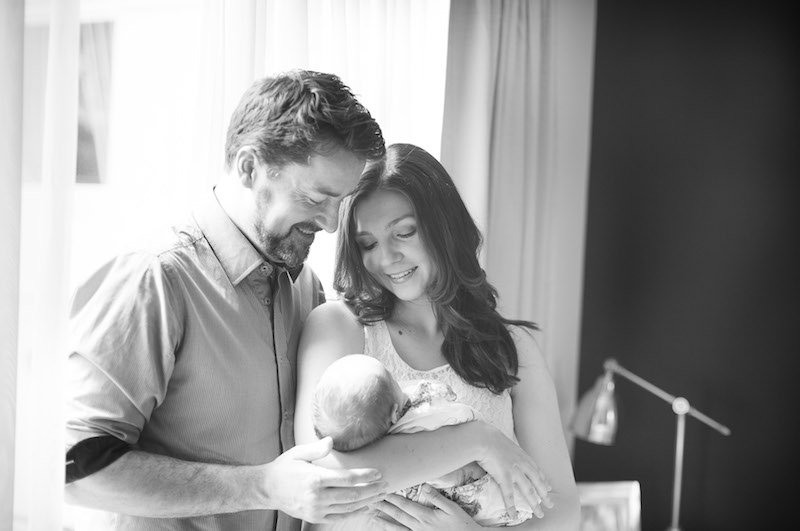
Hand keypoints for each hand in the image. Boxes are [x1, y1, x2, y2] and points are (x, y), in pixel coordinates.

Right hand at [263, 437, 387, 522]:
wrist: (267, 489)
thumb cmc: (284, 468)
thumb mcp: (298, 453)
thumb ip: (316, 448)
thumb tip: (331, 440)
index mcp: (315, 479)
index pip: (347, 479)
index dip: (365, 476)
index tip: (379, 473)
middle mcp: (317, 497)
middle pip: (352, 495)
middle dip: (372, 490)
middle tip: (386, 484)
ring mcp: (316, 509)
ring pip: (349, 507)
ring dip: (367, 501)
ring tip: (381, 494)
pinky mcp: (315, 517)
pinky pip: (340, 517)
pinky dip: (355, 512)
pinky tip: (366, 506)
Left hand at [372, 486, 482, 529]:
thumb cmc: (462, 524)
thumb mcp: (452, 508)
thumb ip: (436, 497)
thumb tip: (423, 486)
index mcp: (426, 516)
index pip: (405, 505)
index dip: (393, 497)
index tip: (382, 490)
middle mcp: (419, 527)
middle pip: (398, 515)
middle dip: (384, 507)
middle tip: (371, 501)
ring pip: (398, 528)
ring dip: (385, 522)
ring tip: (374, 517)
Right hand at [475, 423, 552, 519]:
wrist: (482, 437)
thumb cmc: (488, 437)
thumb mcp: (503, 442)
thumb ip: (507, 450)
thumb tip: (502, 452)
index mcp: (521, 455)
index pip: (536, 469)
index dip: (543, 479)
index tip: (548, 487)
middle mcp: (521, 463)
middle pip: (537, 481)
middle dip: (545, 494)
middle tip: (550, 504)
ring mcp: (514, 470)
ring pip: (528, 490)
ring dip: (535, 504)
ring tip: (540, 514)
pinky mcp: (504, 476)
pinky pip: (509, 495)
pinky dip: (512, 506)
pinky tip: (514, 515)